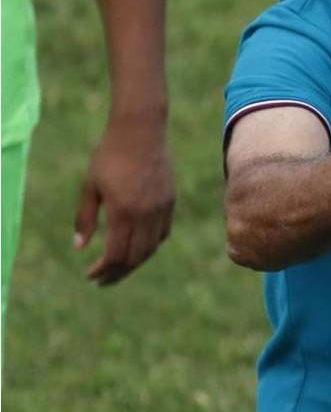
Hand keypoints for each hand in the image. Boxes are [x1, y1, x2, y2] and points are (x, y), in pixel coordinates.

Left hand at [75, 116, 174, 285]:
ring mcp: (162, 208)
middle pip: (136, 257)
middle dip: (118, 273)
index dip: (103, 270)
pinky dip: (150, 246)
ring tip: (119, 268)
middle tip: (102, 280)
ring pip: (152, 248)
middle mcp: (146, 214)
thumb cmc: (109, 156)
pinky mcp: (170, 202)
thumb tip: (80, 247)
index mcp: (124, 211)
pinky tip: (138, 247)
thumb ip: (85, 218)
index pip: (116, 255)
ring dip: (135, 262)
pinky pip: (163, 234)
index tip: (90, 276)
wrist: (141, 132)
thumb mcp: (90, 186)